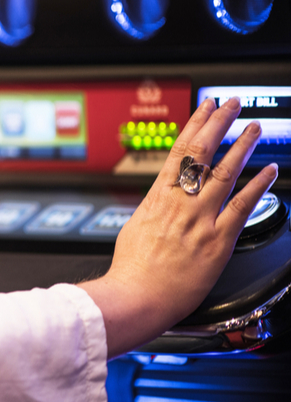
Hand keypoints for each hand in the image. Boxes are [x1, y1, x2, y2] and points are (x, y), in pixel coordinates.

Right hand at [80, 97, 278, 357]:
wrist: (136, 296)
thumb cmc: (131, 270)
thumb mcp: (133, 228)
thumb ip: (151, 210)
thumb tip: (158, 202)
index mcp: (157, 199)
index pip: (178, 151)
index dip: (195, 125)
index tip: (205, 108)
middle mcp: (180, 204)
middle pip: (201, 153)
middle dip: (218, 123)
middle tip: (231, 104)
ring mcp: (200, 220)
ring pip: (224, 173)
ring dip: (242, 147)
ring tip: (254, 129)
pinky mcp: (217, 241)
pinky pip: (242, 208)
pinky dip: (258, 187)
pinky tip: (269, 172)